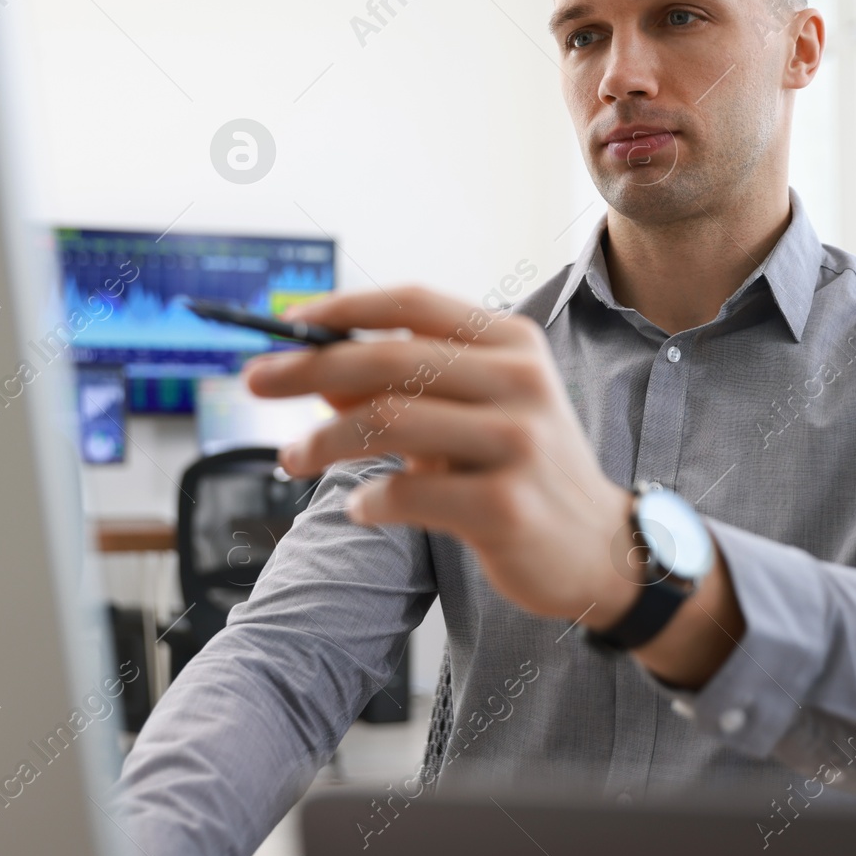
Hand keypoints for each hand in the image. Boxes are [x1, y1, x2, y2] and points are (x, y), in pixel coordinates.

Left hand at [243, 286, 639, 627]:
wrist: (601, 550)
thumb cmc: (524, 471)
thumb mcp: (472, 416)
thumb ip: (404, 389)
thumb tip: (316, 370)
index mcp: (513, 344)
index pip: (414, 305)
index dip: (343, 308)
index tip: (288, 322)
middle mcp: (520, 382)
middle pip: (389, 359)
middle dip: (308, 368)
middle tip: (255, 380)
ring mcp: (518, 443)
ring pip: (388, 422)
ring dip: (322, 440)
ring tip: (290, 458)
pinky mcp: (506, 506)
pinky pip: (407, 494)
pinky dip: (368, 501)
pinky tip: (361, 509)